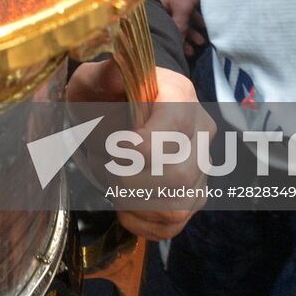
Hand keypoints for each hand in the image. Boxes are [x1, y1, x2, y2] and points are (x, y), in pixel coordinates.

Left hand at [66, 62, 213, 239]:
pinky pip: (173, 225)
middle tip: (108, 166)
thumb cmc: (105, 94)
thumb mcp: (94, 79)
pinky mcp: (193, 196)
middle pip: (178, 176)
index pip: (172, 131)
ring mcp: (202, 167)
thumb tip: (114, 69)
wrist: (117, 111)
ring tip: (114, 181)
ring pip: (178, 206)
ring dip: (133, 203)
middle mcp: (201, 131)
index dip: (135, 147)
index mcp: (180, 95)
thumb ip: (102, 76)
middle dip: (131, 180)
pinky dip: (141, 222)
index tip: (113, 144)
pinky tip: (125, 203)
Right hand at [154, 0, 206, 55]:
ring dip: (191, 30)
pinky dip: (192, 18)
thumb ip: (179, 27)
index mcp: (155, 5)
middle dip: (184, 38)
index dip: (172, 40)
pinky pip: (184, 10)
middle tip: (194, 51)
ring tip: (202, 41)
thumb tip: (176, 45)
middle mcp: (159, 2)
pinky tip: (203, 26)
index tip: (181, 53)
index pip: (161, 28)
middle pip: (170, 24)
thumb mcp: (182, 8)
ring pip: (179, 18)